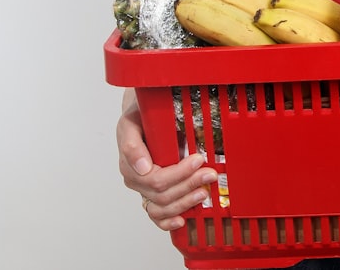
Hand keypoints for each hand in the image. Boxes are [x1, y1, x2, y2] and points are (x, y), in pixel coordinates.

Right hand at [117, 90, 218, 230]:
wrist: (140, 118)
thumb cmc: (136, 119)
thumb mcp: (131, 123)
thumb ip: (133, 144)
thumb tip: (143, 167)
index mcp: (130, 164)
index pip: (156, 179)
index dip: (180, 173)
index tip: (198, 160)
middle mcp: (136, 180)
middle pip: (163, 194)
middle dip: (189, 184)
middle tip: (209, 173)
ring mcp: (143, 189)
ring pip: (162, 208)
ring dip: (185, 202)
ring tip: (203, 192)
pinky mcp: (151, 195)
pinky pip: (156, 216)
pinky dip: (168, 221)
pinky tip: (182, 219)